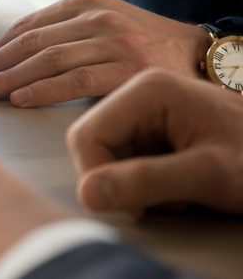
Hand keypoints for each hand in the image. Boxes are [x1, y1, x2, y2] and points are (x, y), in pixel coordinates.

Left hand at [0, 0, 207, 106]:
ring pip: (46, 61)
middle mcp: (95, 18)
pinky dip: (43, 89)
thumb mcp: (102, 25)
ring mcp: (112, 42)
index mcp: (84, 2)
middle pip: (30, 43)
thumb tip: (10, 59)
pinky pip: (74, 80)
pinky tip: (19, 99)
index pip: (26, 27)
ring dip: (8, 80)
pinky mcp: (127, 69)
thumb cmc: (142, 45)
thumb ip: (62, 34)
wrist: (197, 54)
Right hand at [67, 69, 242, 215]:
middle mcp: (140, 92)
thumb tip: (87, 194)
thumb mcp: (208, 175)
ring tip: (176, 193)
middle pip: (93, 143)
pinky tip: (176, 186)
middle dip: (118, 179)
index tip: (132, 205)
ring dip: (132, 183)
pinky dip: (143, 181)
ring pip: (107, 155)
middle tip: (160, 200)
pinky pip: (124, 158)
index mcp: (147, 89)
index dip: (97, 176)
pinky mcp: (153, 129)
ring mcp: (145, 110)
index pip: (86, 135)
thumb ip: (146, 182)